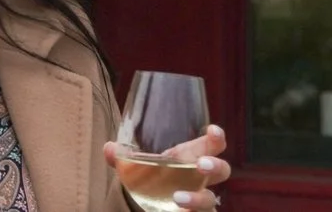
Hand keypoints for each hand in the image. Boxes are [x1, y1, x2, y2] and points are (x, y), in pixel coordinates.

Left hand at [104, 123, 229, 209]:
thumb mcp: (137, 163)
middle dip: (215, 165)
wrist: (149, 199)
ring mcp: (200, 198)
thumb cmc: (151, 173)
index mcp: (191, 155)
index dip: (217, 137)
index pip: (213, 143)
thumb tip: (109, 149)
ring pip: (211, 199)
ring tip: (177, 198)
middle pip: (222, 170)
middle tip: (201, 164)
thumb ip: (122, 157)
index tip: (212, 131)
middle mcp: (200, 177)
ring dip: (198, 198)